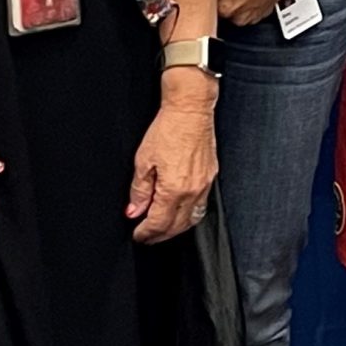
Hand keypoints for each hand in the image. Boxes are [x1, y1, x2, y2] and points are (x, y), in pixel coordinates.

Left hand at [128, 77, 217, 243]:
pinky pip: (201, 206)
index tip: (138, 235)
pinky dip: (188, 215)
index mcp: (174, 188)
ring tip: (162, 228)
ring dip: (175, 228)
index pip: (159, 223)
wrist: (190, 109)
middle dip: (160, 235)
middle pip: (176, 226)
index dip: (146, 233)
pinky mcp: (211, 177)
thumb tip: (134, 210)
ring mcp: (205, 185)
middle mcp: (193, 191)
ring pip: (191, 219)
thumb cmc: (168, 128)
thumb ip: (139, 190)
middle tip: (147, 236)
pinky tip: (180, 211)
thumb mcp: (144, 159)